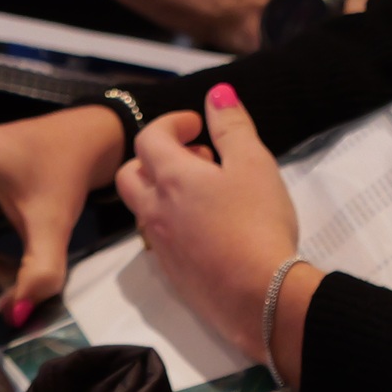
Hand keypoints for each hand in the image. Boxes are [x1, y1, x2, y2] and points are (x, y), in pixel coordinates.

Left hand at [116, 87, 315, 373]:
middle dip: (157, 158)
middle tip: (198, 160)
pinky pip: (160, 238)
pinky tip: (211, 228)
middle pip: (131, 174)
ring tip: (209, 194)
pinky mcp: (172, 275)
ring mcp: (160, 246)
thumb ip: (232, 126)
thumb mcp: (254, 164)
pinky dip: (174, 221)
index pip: (149, 137)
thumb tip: (217, 94)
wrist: (260, 296)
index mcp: (172, 178)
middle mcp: (155, 210)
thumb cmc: (258, 222)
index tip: (198, 126)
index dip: (171, 124)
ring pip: (144, 208)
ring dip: (165, 191)